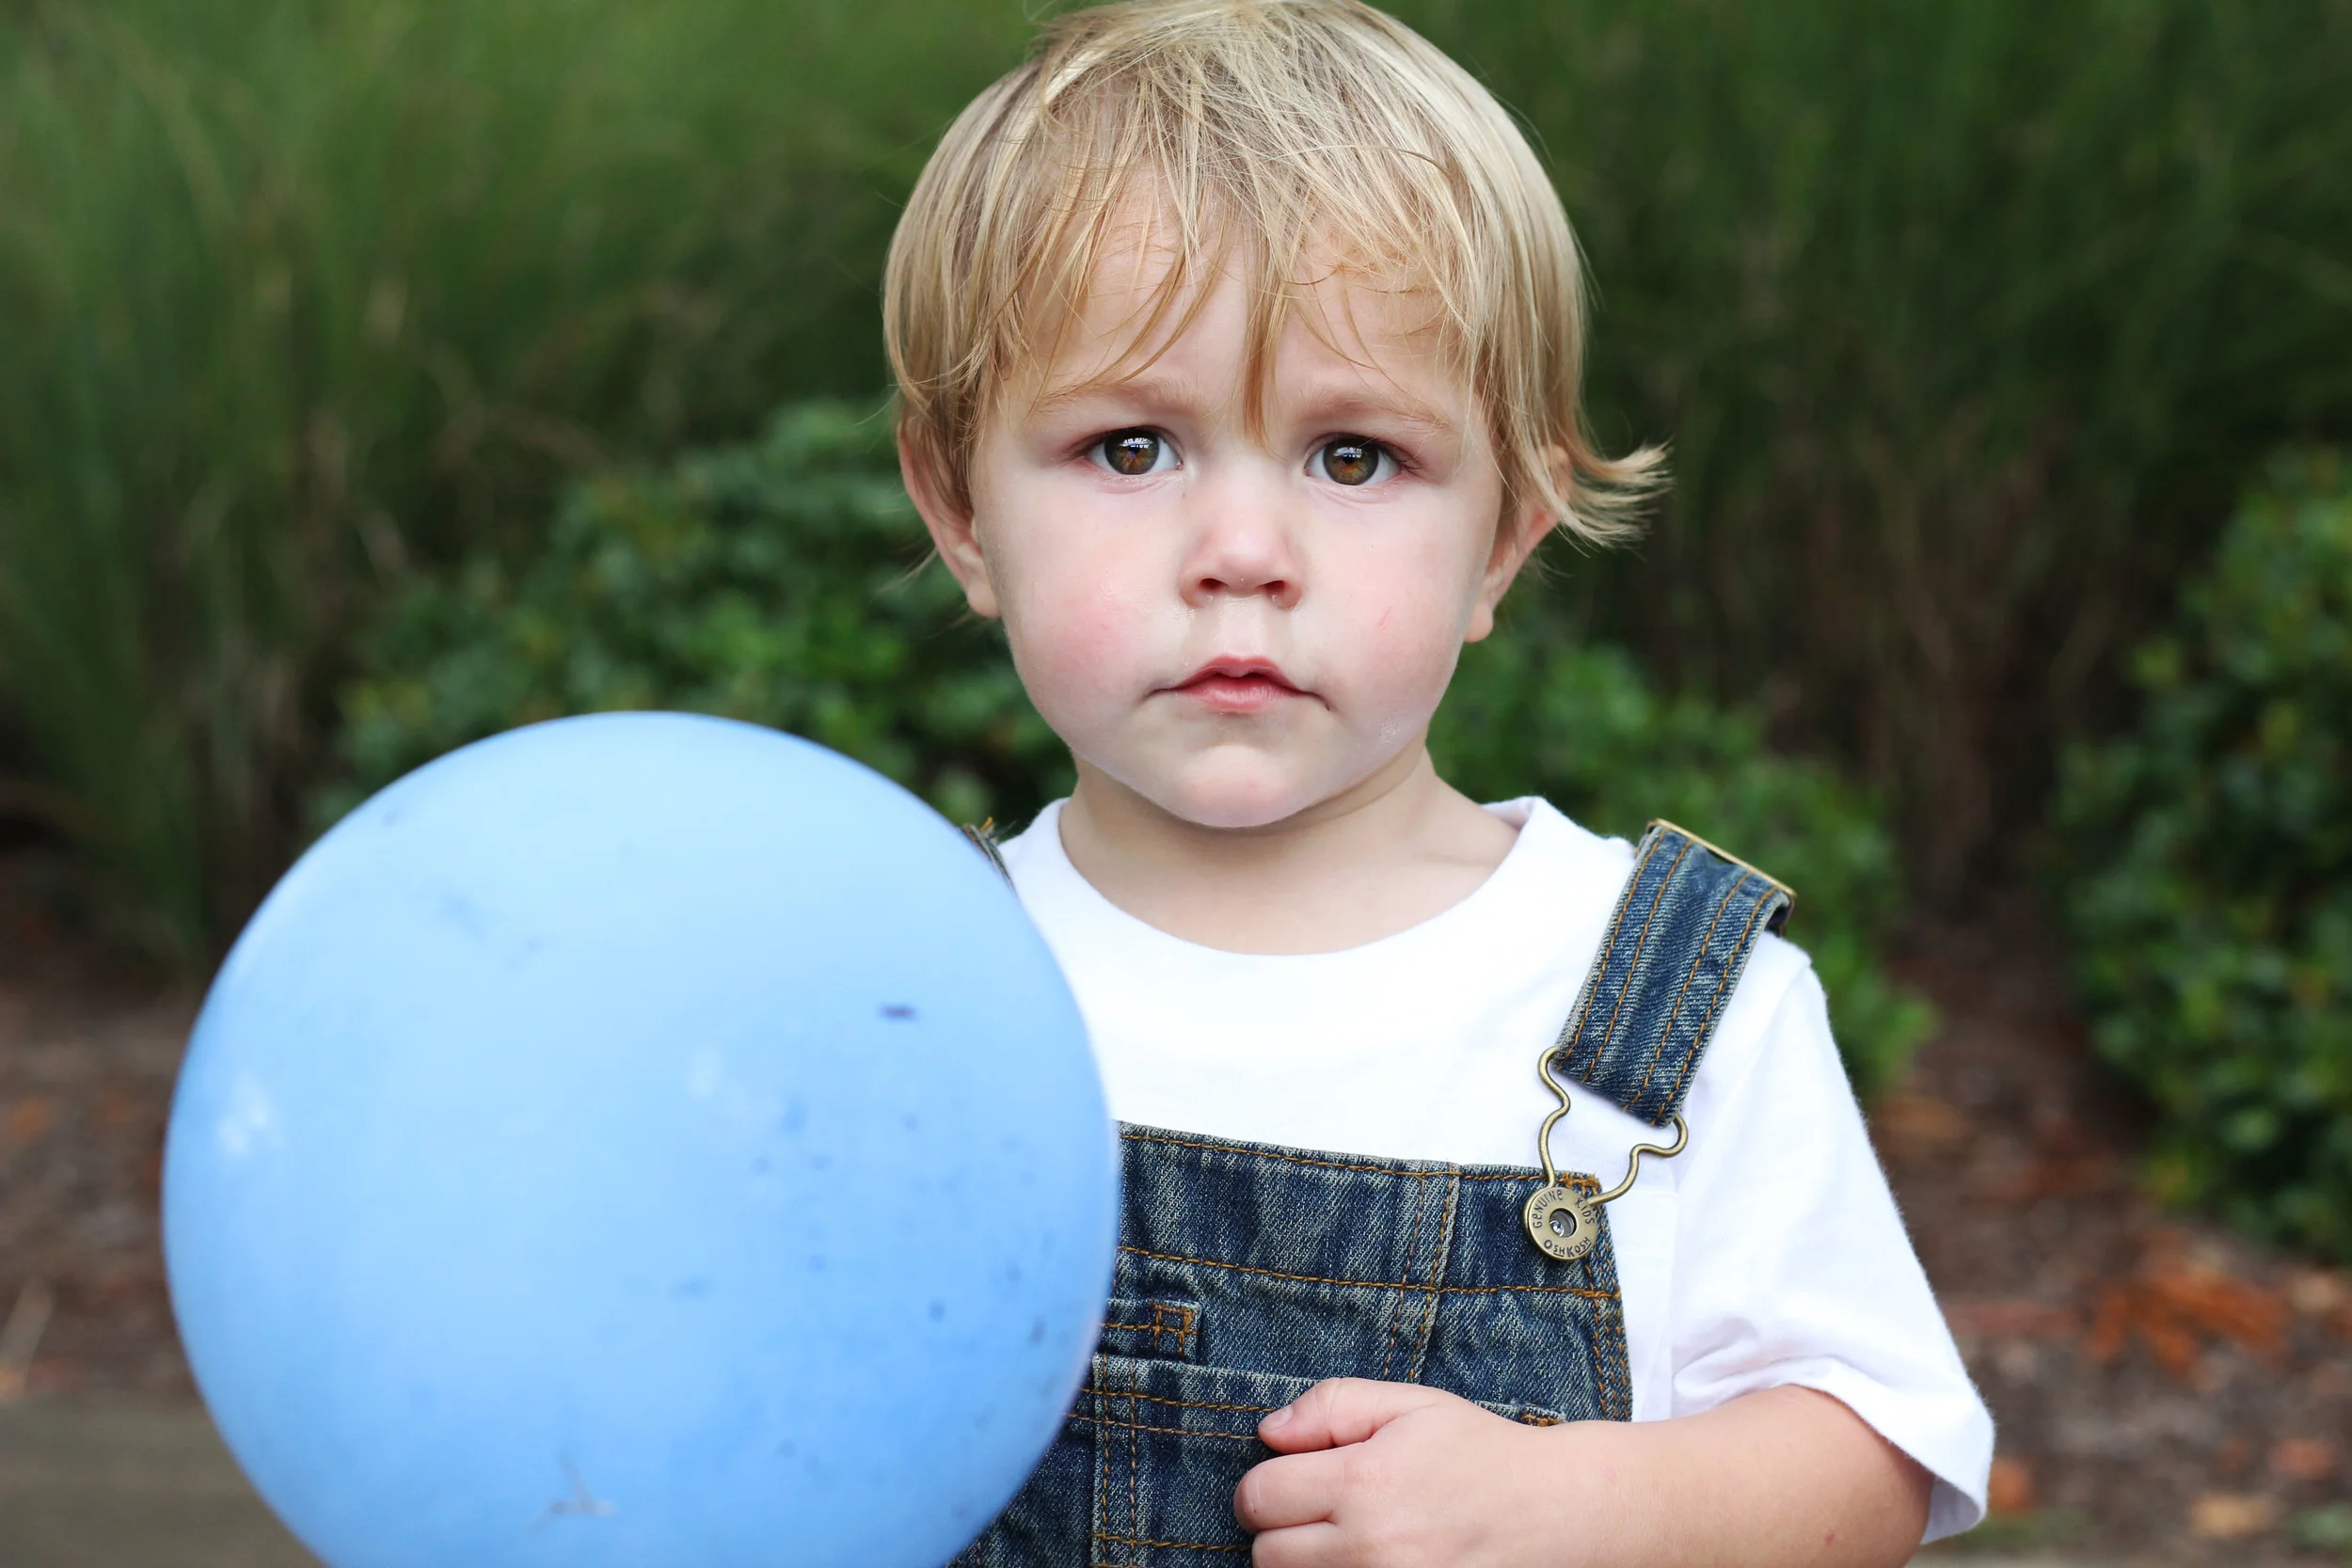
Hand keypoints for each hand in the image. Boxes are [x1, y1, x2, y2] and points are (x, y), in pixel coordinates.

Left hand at [1233, 1378, 1933, 1567]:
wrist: (1563, 1515)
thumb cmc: (1483, 1454)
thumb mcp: (1410, 1406)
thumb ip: (1330, 1408)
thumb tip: (1268, 1433)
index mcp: (1364, 1483)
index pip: (1257, 1498)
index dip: (1269, 1487)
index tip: (1295, 1484)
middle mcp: (1371, 1548)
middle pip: (1265, 1557)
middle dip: (1286, 1532)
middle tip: (1329, 1517)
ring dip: (1312, 1567)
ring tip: (1356, 1545)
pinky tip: (1376, 1564)